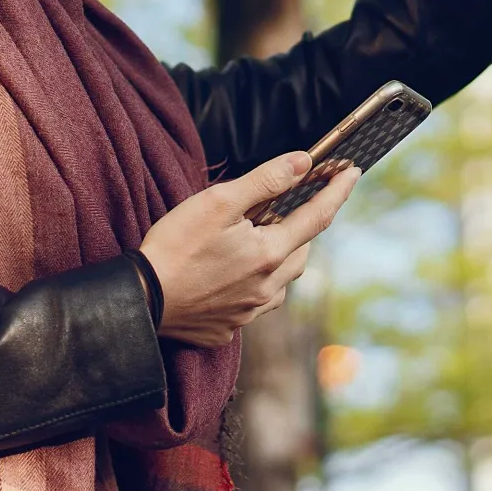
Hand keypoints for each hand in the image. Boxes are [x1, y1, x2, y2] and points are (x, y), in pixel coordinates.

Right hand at [139, 151, 358, 348]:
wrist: (138, 300)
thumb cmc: (174, 246)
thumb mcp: (219, 201)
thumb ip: (266, 181)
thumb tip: (304, 162)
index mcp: (269, 255)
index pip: (317, 217)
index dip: (338, 192)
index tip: (353, 173)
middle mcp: (268, 288)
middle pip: (302, 252)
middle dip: (303, 228)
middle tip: (289, 208)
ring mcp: (249, 312)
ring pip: (282, 281)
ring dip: (281, 258)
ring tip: (260, 241)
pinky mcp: (228, 327)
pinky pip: (255, 303)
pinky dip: (255, 284)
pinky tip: (233, 274)